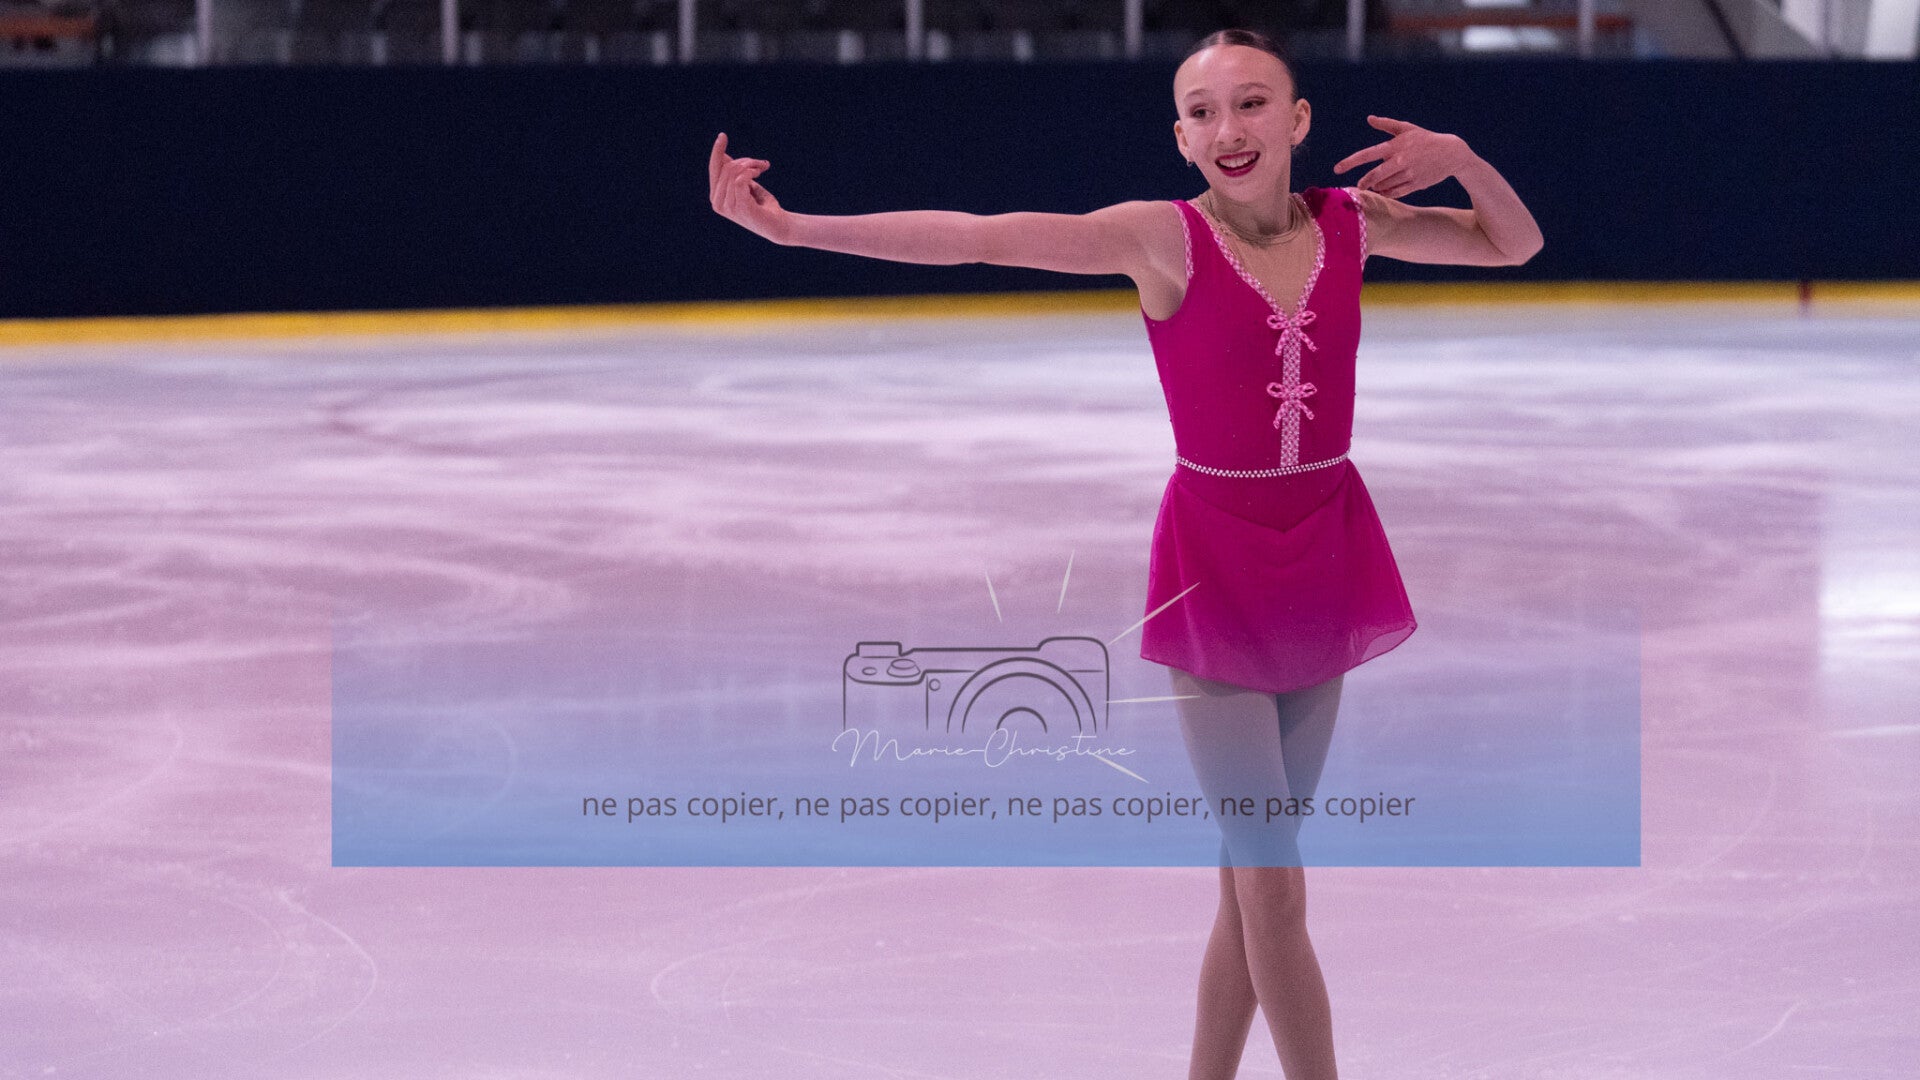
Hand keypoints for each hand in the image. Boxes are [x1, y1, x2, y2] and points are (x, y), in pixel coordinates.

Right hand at [708, 132, 790, 243]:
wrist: (779, 225)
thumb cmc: (763, 205)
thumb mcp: (746, 185)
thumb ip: (733, 174)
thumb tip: (722, 155)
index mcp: (716, 196)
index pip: (714, 169)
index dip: (717, 151)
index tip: (722, 136)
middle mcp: (717, 202)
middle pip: (726, 167)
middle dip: (746, 160)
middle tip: (761, 164)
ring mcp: (727, 207)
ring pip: (734, 172)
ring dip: (751, 165)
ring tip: (762, 169)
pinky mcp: (740, 207)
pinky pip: (740, 180)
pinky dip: (750, 172)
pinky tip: (758, 173)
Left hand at [1333, 116, 1471, 199]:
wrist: (1451, 153)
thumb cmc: (1426, 139)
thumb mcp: (1407, 128)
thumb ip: (1387, 124)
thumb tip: (1370, 118)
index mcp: (1395, 146)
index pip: (1367, 154)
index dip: (1350, 162)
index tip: (1337, 169)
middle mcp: (1400, 161)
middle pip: (1374, 176)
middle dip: (1365, 182)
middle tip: (1360, 185)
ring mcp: (1409, 174)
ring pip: (1384, 186)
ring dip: (1377, 187)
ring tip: (1376, 184)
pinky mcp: (1416, 184)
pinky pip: (1395, 193)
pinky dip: (1387, 192)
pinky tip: (1385, 189)